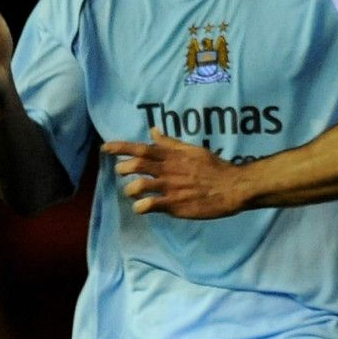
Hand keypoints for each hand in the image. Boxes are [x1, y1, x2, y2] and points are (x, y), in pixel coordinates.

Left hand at [102, 129, 242, 217]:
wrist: (232, 187)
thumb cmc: (214, 168)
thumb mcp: (192, 150)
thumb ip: (170, 143)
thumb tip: (153, 131)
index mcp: (172, 156)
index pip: (142, 148)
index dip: (120, 148)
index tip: (104, 148)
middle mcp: (168, 170)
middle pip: (136, 165)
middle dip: (123, 168)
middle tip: (121, 172)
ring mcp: (170, 188)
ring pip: (139, 186)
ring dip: (130, 189)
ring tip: (133, 192)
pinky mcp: (175, 205)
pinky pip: (150, 206)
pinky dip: (140, 207)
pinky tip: (141, 208)